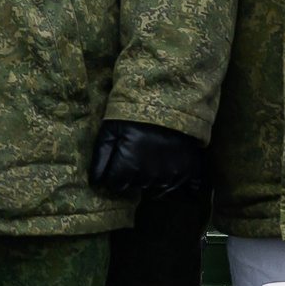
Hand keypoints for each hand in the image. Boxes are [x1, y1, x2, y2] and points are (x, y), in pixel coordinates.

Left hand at [88, 120, 203, 199]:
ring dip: (152, 173)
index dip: (113, 173)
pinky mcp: (190, 170)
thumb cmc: (135, 113)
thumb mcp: (111, 129)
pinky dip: (174, 178)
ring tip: (152, 150)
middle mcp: (152, 175)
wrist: (171, 99)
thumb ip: (100, 157)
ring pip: (155, 185)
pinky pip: (179, 187)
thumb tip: (94, 181)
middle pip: (135, 184)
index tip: (118, 159)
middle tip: (137, 149)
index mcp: (130, 166)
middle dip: (132, 172)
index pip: (114, 185)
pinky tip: (170, 161)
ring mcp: (173, 174)